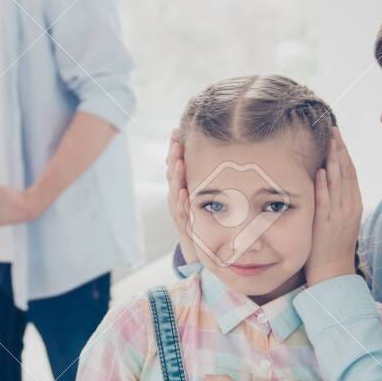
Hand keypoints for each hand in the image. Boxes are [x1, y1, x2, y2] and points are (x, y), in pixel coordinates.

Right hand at [165, 129, 197, 263]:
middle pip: (172, 174)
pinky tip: (184, 192)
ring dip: (176, 177)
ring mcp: (178, 210)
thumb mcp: (199, 196)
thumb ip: (200, 179)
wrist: (197, 248)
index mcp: (180, 187)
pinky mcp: (182, 224)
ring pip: (174, 191)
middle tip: (176, 143)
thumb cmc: (199, 219)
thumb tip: (209, 156)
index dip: (174, 149)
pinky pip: (181, 212)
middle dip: (173, 158)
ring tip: (178, 163)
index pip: (175, 164)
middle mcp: (176, 196)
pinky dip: (181, 202)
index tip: (175, 132)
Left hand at [307, 127, 362, 285]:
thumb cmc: (332, 245)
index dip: (344, 152)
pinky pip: (325, 201)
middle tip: (333, 129)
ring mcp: (339, 215)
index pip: (350, 172)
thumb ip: (338, 199)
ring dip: (332, 161)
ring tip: (329, 141)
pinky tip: (320, 171)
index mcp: (353, 203)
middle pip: (346, 172)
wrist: (334, 271)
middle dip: (339, 149)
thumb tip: (327, 178)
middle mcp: (349, 206)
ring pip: (337, 183)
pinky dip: (323, 186)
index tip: (338, 135)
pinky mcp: (326, 224)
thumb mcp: (341, 218)